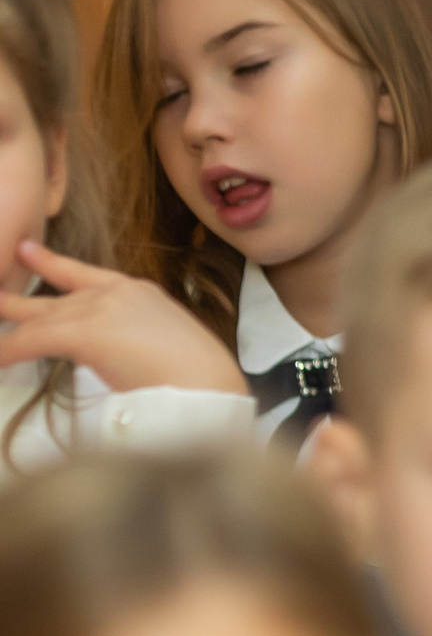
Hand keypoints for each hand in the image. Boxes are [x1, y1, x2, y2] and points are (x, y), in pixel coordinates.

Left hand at [0, 242, 247, 394]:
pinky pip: (29, 340)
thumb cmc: (197, 376)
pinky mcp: (84, 332)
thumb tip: (118, 358)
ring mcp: (100, 308)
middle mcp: (116, 293)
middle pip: (54, 291)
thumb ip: (136, 339)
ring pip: (37, 317)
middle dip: (18, 292)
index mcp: (139, 293)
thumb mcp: (165, 344)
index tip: (29, 252)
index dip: (52, 264)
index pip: (85, 275)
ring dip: (7, 324)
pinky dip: (7, 350)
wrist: (207, 383)